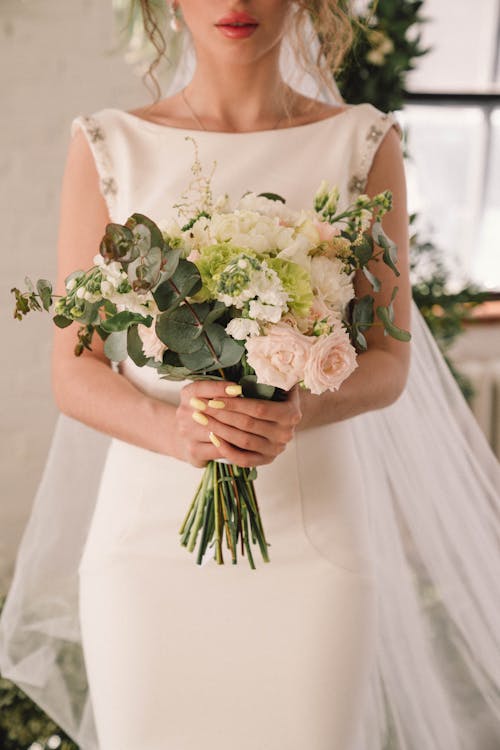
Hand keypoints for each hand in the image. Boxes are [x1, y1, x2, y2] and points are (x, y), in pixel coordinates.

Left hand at [175, 381, 302, 467]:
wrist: (283, 418)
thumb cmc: (275, 395)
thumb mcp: (278, 382)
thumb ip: (272, 374)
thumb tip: (262, 361)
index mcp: (291, 413)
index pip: (258, 408)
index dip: (234, 404)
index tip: (213, 398)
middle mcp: (286, 433)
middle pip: (248, 425)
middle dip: (221, 414)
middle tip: (200, 407)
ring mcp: (276, 449)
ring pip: (243, 441)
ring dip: (219, 429)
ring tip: (201, 418)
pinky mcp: (266, 460)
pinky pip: (244, 459)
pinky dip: (227, 450)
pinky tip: (213, 437)